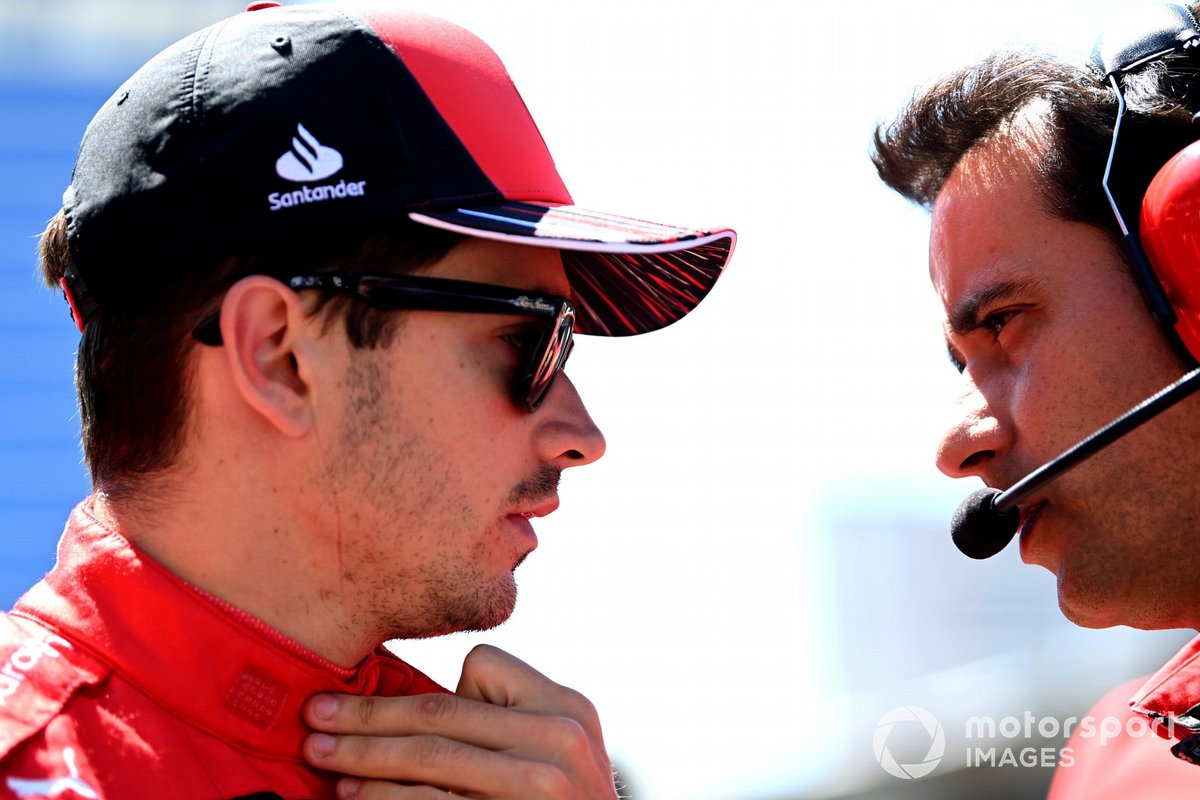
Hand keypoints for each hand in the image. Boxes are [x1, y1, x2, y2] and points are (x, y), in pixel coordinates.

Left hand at [302, 644, 619, 798]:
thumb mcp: (565, 747)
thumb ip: (514, 717)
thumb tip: (416, 706)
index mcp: (567, 708)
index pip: (481, 668)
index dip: (429, 685)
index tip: (377, 704)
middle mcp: (557, 742)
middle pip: (438, 716)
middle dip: (366, 715)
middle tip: (315, 715)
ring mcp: (534, 790)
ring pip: (427, 760)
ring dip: (363, 758)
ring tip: (323, 756)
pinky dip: (383, 799)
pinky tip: (353, 796)